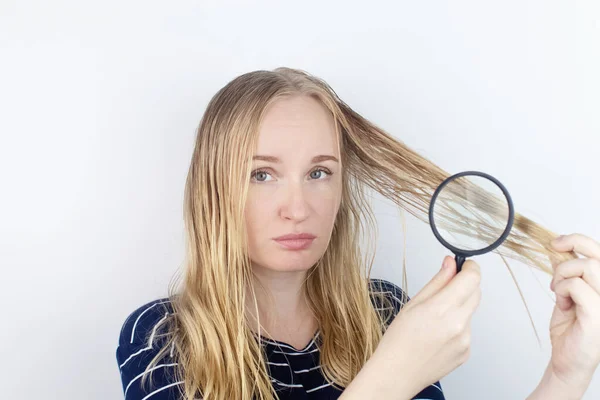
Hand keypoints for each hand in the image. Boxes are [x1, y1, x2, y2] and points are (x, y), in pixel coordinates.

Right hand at [372, 255, 481, 395]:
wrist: (397, 374)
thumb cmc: (398, 340)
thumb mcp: (413, 304)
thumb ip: (437, 281)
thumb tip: (451, 263)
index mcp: (442, 309)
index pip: (472, 279)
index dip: (470, 268)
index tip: (464, 265)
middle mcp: (459, 325)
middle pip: (476, 293)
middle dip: (464, 285)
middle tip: (444, 289)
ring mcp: (465, 340)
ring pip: (470, 311)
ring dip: (459, 307)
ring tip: (434, 319)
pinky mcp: (467, 352)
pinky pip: (467, 329)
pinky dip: (457, 326)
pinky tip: (437, 334)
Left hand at [547, 233, 599, 395]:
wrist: (567, 361)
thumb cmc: (570, 331)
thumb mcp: (565, 295)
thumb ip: (565, 275)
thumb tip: (557, 252)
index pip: (599, 252)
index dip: (577, 240)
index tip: (556, 243)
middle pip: (595, 254)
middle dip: (569, 247)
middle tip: (552, 252)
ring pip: (586, 267)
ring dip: (562, 274)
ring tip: (557, 291)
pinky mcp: (598, 315)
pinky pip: (576, 286)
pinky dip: (562, 290)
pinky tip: (562, 304)